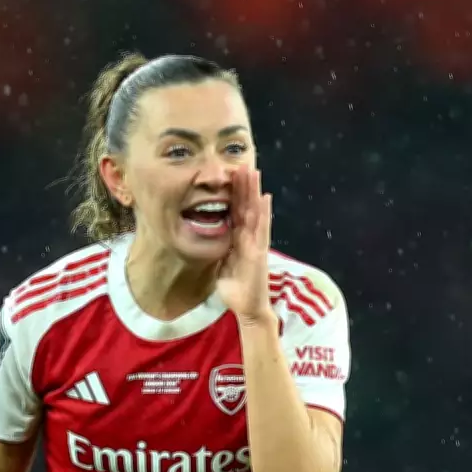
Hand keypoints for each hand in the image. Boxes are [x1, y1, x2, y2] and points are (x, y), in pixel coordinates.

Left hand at [216, 166, 276, 325]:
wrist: (247, 308)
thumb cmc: (235, 289)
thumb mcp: (221, 265)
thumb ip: (218, 250)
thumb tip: (206, 240)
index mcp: (238, 240)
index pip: (235, 212)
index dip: (233, 194)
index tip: (230, 175)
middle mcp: (249, 238)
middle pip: (246, 207)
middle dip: (244, 186)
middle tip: (241, 163)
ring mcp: (256, 243)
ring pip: (255, 212)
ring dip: (254, 192)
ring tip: (253, 172)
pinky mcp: (260, 251)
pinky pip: (262, 229)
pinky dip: (264, 213)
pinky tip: (265, 197)